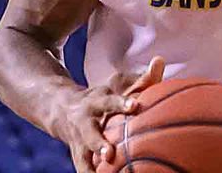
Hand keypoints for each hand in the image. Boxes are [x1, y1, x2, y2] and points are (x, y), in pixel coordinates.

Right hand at [59, 56, 163, 172]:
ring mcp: (79, 140)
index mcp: (99, 101)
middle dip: (98, 143)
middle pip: (91, 132)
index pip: (111, 101)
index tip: (135, 105)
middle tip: (109, 153)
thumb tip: (160, 60)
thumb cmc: (104, 99)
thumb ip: (142, 78)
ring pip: (83, 156)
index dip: (123, 103)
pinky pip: (83, 169)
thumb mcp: (118, 86)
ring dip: (91, 168)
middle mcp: (85, 121)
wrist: (62, 109)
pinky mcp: (77, 155)